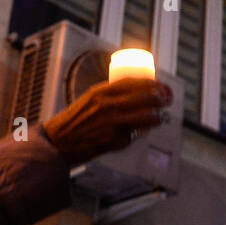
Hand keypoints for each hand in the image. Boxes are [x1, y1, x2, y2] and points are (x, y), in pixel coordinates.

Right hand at [42, 78, 173, 164]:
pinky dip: (140, 133)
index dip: (151, 83)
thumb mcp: (90, 99)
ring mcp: (112, 124)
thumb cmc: (75, 120)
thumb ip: (110, 96)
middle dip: (160, 99)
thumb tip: (136, 93)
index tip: (161, 85)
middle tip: (167, 100)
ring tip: (161, 117)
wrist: (58, 142)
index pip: (133, 82)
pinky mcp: (114, 141)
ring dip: (157, 117)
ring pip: (145, 117)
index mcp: (100, 92)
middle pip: (144, 98)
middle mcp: (108, 106)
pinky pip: (134, 134)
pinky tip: (143, 131)